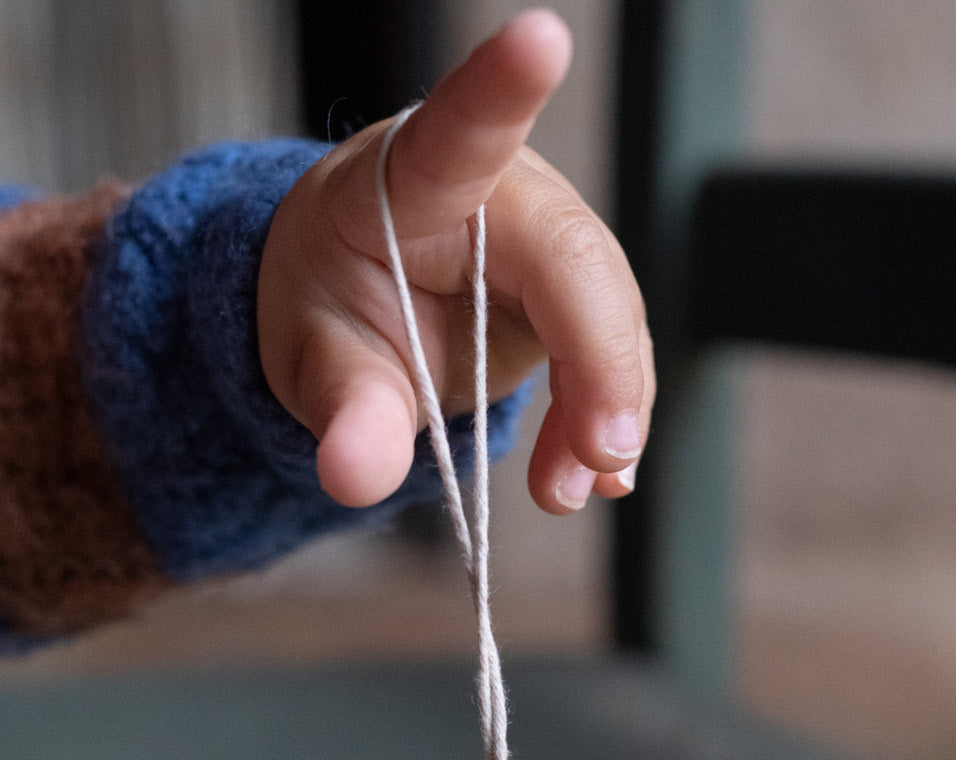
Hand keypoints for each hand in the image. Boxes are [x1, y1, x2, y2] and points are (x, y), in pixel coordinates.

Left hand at [258, 8, 652, 515]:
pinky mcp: (576, 293)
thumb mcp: (317, 361)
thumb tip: (355, 480)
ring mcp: (549, 241)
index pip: (458, 132)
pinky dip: (606, 421)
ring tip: (563, 492)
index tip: (542, 37)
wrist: (360, 307)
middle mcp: (499, 192)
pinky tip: (593, 474)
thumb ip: (343, 412)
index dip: (501, 89)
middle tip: (596, 462)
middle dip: (601, 369)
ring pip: (613, 317)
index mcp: (409, 181)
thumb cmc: (332, 303)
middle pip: (579, 261)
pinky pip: (612, 353)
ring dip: (604, 414)